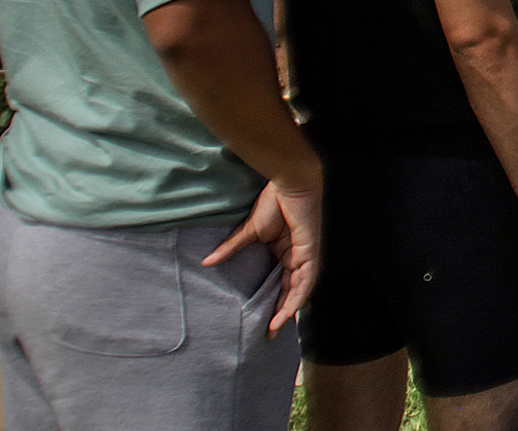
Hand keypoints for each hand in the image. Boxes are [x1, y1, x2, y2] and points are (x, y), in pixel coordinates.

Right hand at [203, 178, 321, 335]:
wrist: (289, 183)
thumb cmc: (273, 202)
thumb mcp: (249, 231)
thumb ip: (231, 248)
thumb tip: (207, 261)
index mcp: (286, 253)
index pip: (282, 285)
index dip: (274, 304)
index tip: (263, 323)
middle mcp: (297, 257)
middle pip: (292, 291)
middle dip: (282, 313)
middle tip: (269, 333)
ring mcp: (306, 254)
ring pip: (301, 289)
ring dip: (290, 309)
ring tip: (276, 326)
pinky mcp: (310, 250)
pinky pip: (307, 278)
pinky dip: (299, 294)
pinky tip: (291, 309)